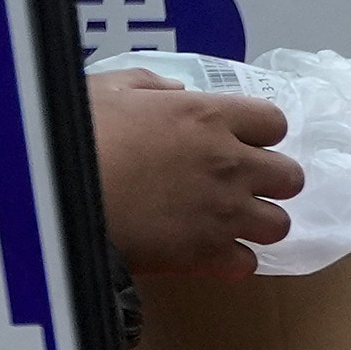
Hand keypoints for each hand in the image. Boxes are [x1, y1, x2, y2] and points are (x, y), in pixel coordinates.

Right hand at [92, 72, 302, 276]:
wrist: (60, 196)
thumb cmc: (80, 134)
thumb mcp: (110, 88)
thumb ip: (151, 86)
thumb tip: (176, 90)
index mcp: (209, 116)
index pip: (274, 121)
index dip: (260, 133)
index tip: (239, 140)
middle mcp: (230, 164)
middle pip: (290, 176)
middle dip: (271, 180)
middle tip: (241, 183)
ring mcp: (224, 213)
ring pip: (279, 224)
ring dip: (258, 222)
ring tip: (228, 221)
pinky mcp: (208, 255)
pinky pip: (246, 263)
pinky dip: (232, 260)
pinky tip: (208, 252)